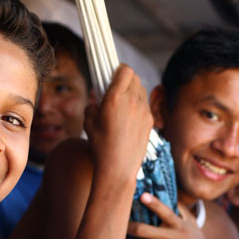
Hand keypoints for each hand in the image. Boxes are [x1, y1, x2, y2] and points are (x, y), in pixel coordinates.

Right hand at [84, 64, 152, 181]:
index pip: (125, 70)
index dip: (118, 70)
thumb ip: (93, 104)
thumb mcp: (88, 122)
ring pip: (142, 90)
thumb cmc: (100, 146)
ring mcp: (144, 111)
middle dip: (126, 80)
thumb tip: (97, 98)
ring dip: (133, 91)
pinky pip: (145, 105)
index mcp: (115, 98)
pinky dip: (138, 105)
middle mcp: (132, 101)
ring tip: (123, 104)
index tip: (112, 76)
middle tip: (116, 90)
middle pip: (135, 78)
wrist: (118, 168)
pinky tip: (129, 118)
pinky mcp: (150, 121)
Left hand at [124, 194, 218, 238]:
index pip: (165, 211)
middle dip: (127, 226)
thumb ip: (183, 211)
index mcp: (179, 226)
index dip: (153, 203)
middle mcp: (170, 238)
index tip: (142, 195)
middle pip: (140, 229)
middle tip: (121, 224)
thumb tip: (173, 196)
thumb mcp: (193, 226)